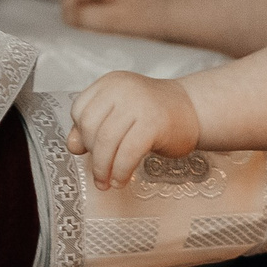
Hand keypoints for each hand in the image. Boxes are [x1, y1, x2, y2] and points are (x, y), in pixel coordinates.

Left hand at [69, 71, 200, 186]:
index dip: (81, 134)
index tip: (90, 150)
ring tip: (107, 183)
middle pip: (91, 127)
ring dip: (103, 169)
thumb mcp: (120, 114)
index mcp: (110, 83)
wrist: (194, 111)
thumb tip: (72, 145)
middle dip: (93, 156)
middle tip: (99, 174)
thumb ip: (94, 126)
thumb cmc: (155, 115)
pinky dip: (121, 171)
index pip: (79, 109)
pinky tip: (122, 180)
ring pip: (106, 142)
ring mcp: (139, 103)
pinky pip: (127, 153)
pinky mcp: (153, 122)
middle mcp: (123, 88)